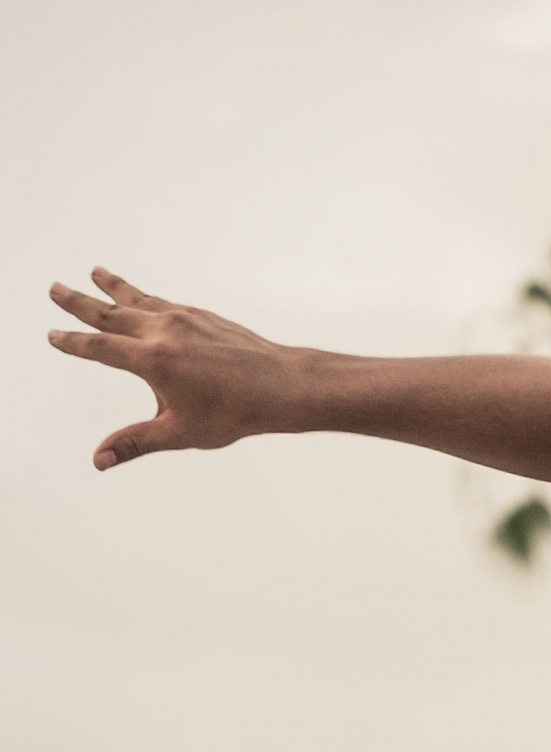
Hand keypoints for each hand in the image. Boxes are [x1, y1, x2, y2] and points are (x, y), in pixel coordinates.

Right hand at [48, 268, 304, 469]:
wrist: (279, 385)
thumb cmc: (233, 412)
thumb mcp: (178, 433)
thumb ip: (135, 442)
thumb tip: (99, 460)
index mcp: (152, 359)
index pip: (99, 348)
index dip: (72, 343)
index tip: (52, 335)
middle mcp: (163, 330)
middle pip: (110, 312)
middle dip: (79, 302)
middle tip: (54, 287)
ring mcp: (183, 317)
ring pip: (138, 298)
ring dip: (112, 287)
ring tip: (94, 272)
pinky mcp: (201, 315)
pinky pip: (163, 301)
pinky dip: (145, 296)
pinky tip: (143, 297)